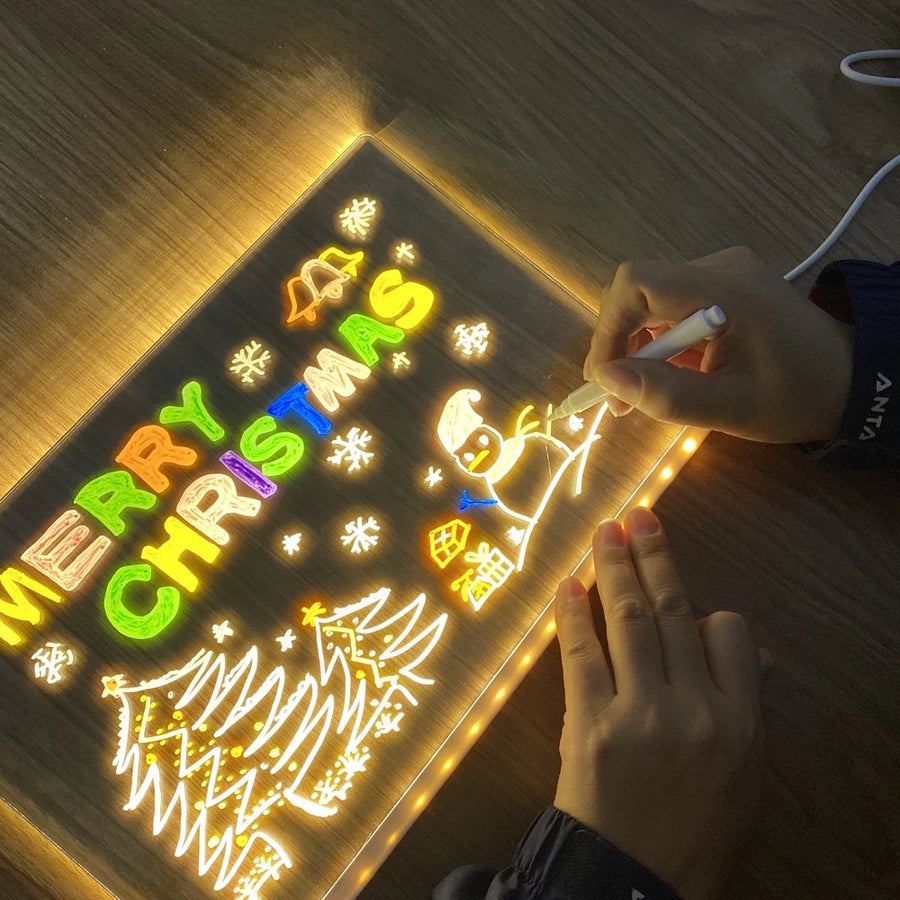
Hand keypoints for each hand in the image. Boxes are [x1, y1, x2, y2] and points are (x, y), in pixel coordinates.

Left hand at [553, 507, 766, 899]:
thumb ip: (744, 703)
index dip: (705, 608)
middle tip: (637, 514)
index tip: (682, 589)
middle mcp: (695, 709)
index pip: (728, 632)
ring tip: (605, 531)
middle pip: (673, 612)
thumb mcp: (741, 773)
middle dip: (653, 556)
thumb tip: (748, 644)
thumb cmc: (694, 827)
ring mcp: (641, 714)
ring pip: (629, 621)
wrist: (636, 880)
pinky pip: (581, 656)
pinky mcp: (591, 725)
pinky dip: (573, 616)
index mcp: (741, 720)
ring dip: (613, 568)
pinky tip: (568, 585)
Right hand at [582, 246, 853, 442]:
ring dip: (640, 345)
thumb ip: (666, 395)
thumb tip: (607, 379)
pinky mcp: (727, 284)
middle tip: (622, 394)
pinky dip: (662, 340)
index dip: (609, 326)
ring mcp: (725, 271)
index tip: (604, 375)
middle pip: (640, 289)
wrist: (852, 379)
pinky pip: (673, 304)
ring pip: (653, 299)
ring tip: (646, 391)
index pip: (638, 282)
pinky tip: (673, 372)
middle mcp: (721, 267)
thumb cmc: (796, 397)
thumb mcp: (730, 409)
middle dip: (621, 341)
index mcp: (726, 291)